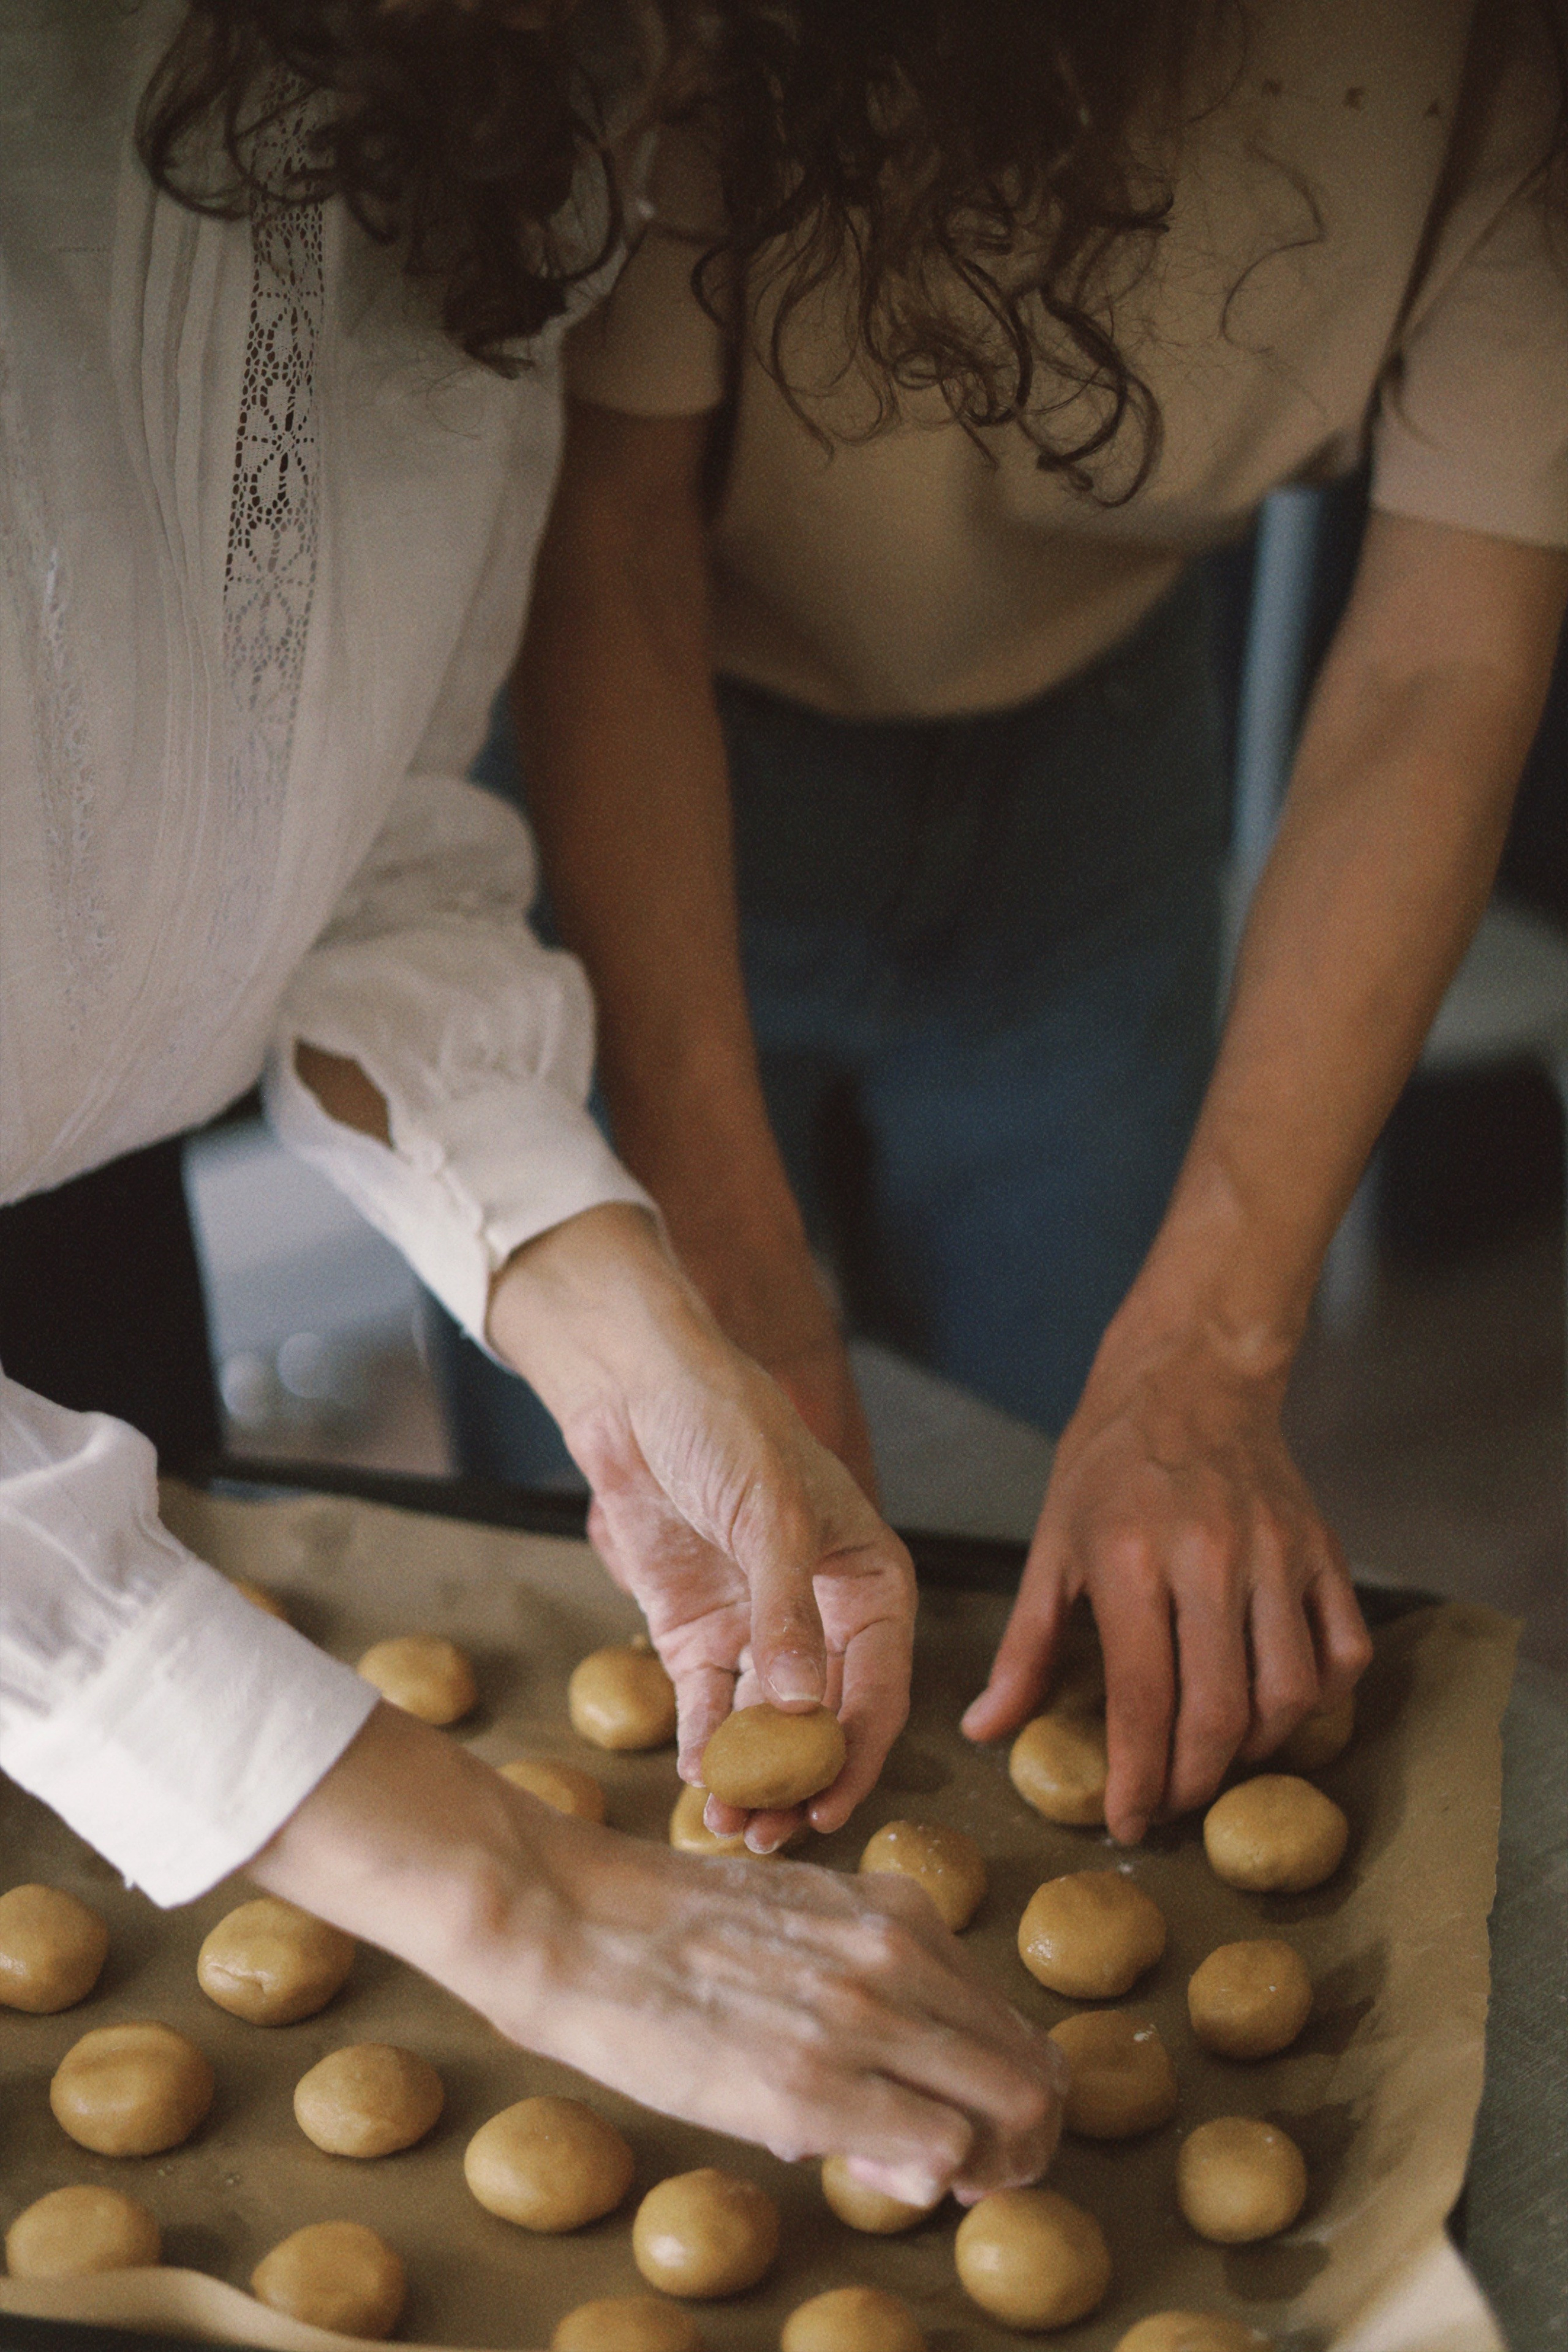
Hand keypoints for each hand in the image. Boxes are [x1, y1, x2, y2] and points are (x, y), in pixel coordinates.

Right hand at [252, 1704, 1062, 2206]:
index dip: (1007, 2090)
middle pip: (1032, 2070)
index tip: (969, 2126)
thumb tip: (910, 2090)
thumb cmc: (667, 1927)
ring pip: (1009, 2108)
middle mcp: (898, 1955)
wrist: (573, 1920)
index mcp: (895, 1912)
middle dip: (1024, 2139)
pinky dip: (925, 2177)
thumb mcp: (796, 1923)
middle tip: (977, 2174)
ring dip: (989, 2164)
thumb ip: (869, 1985)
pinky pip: (937, 2150)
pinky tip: (870, 2167)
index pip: (1008, 2020)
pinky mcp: (812, 2085)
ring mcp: (862, 2018)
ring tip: (931, 2179)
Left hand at [489, 1205, 913, 1849]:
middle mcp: (824, 1616)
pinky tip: (696, 1780)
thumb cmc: (727, 1428)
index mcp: (870, 1582)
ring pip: (766, 1727)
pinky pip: (711, 1706)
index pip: (879, 1687)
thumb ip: (787, 1615)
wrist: (637, 1394)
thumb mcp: (771, 1515)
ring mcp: (759, 1629)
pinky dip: (705, 1746)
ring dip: (753, 1777)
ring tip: (730, 1825)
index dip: (858, 1755)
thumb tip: (804, 1715)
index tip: (826, 1808)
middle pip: (823, 1722)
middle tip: (771, 1836)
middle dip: (801, 1782)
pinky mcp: (698, 1634)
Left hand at [961, 1321, 1371, 1842]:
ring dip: (1257, 1751)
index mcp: (1130, 1561)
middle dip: (1193, 1782)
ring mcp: (1276, 1554)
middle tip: (1169, 1804)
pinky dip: (1322, 1699)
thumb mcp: (1050, 1547)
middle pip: (1221, 1713)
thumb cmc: (1107, 1463)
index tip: (1129, 1822)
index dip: (1138, 1779)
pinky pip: (1344, 1651)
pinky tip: (1279, 1707)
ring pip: (1290, 1693)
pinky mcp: (1321, 1549)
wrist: (1188, 1377)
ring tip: (1217, 1759)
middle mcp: (1210, 1559)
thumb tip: (985, 1730)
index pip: (1144, 1702)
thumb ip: (1024, 1647)